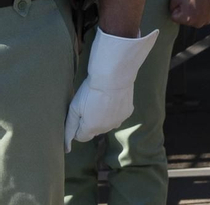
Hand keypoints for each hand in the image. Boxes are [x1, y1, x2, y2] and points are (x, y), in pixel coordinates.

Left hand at [64, 30, 160, 149]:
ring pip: (107, 124)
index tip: (79, 113)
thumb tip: (66, 148)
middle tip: (90, 105)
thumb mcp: (74, 108)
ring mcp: (119, 121)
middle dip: (91, 122)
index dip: (78, 126)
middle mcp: (106, 128)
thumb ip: (69, 128)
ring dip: (103, 118)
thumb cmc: (90, 91)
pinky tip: (113, 99)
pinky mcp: (128, 112)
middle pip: (94, 131)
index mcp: (91, 129)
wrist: (114, 76)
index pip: (81, 137)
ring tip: (102, 102)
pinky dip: (114, 111)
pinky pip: (118, 116)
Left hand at [169, 0, 209, 27]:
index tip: (183, 1)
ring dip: (195, 13)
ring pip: (196, 19)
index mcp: (188, 20)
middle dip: (186, 12)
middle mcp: (198, 23)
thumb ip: (171, 7)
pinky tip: (205, 3)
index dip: (177, 8)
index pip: (175, 18)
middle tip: (191, 1)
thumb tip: (173, 12)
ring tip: (198, 2)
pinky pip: (204, 16)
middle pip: (186, 20)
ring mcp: (207, 20)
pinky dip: (204, 11)